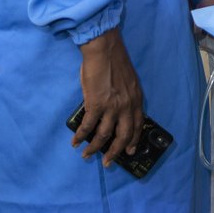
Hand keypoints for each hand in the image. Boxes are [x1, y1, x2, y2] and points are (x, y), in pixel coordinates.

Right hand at [72, 27, 143, 166]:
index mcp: (136, 99)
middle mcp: (127, 105)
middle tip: (109, 162)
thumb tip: (116, 111)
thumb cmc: (114, 62)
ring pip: (105, 135)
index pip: (138, 124)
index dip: (134, 139)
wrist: (104, 50)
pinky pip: (88, 126)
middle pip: (124, 135)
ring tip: (87, 156)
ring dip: (95, 148)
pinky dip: (81, 136)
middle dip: (116, 151)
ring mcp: (112, 106)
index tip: (130, 150)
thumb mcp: (128, 82)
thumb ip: (125, 97)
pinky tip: (75, 142)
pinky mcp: (96, 104)